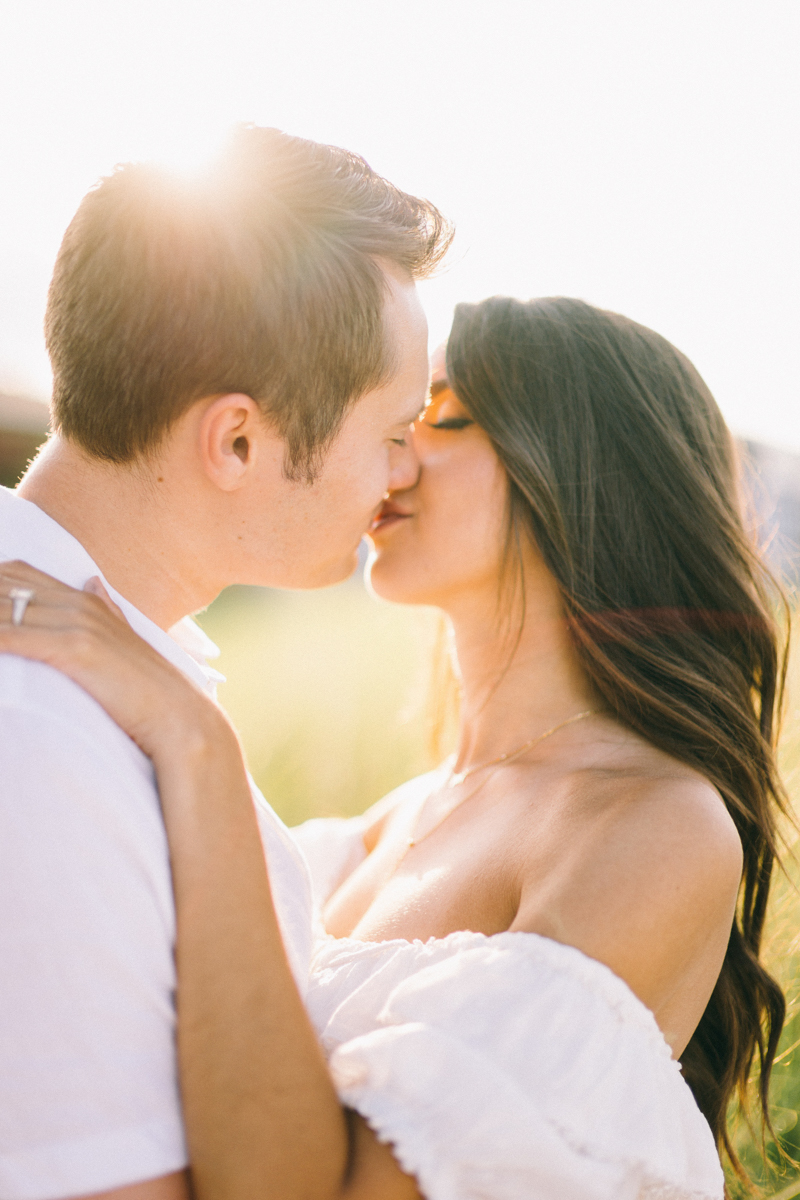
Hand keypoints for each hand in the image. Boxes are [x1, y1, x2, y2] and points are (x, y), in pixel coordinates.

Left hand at [0, 561, 227, 764]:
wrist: (178, 718)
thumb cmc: (148, 689)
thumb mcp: (124, 637)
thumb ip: (106, 608)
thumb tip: (92, 580)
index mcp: (86, 599)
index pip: (17, 573)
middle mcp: (79, 602)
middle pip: (4, 585)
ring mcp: (77, 623)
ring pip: (2, 608)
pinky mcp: (74, 649)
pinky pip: (10, 637)